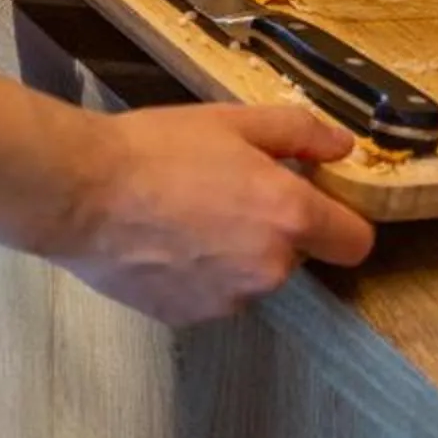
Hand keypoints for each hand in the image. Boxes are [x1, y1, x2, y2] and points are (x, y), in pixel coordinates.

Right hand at [55, 101, 373, 326]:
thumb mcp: (232, 121)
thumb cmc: (155, 150)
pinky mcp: (190, 317)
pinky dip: (199, 273)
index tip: (318, 202)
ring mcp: (228, 300)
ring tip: (187, 213)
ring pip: (251, 276)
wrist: (82, 194)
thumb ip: (299, 133)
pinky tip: (166, 240)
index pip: (355, 243)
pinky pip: (213, 294)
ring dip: (235, 251)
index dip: (342, 221)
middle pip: (296, 255)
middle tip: (227, 189)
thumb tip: (341, 146)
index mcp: (288, 217)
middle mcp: (268, 269)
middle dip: (273, 228)